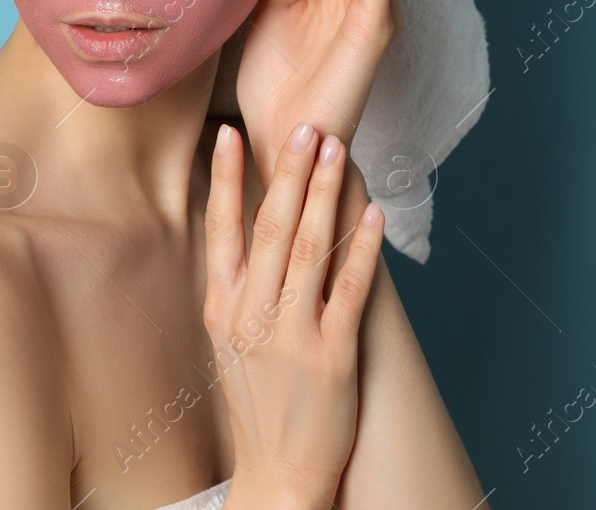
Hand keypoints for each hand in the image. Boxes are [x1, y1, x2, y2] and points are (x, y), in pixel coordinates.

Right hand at [204, 120, 384, 506]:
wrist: (278, 470)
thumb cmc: (258, 399)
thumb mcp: (229, 338)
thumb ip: (237, 281)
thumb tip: (247, 219)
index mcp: (222, 307)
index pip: (220, 229)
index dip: (223, 178)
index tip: (227, 133)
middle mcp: (252, 315)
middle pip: (270, 228)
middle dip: (287, 171)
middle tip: (302, 126)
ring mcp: (292, 335)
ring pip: (310, 248)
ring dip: (325, 193)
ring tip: (337, 150)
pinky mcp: (333, 355)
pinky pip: (351, 288)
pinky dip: (364, 246)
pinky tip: (375, 213)